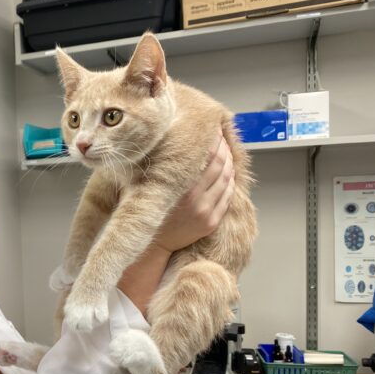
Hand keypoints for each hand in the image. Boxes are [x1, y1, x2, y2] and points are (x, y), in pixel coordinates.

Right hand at [155, 132, 234, 252]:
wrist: (153, 244)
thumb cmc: (146, 210)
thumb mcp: (145, 186)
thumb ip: (155, 167)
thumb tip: (161, 141)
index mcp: (182, 190)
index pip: (208, 158)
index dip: (214, 141)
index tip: (214, 129)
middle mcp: (197, 201)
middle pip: (221, 167)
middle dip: (224, 148)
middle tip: (221, 136)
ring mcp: (206, 212)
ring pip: (227, 180)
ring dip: (229, 163)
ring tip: (226, 151)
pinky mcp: (212, 222)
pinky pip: (228, 197)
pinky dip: (230, 181)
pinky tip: (227, 172)